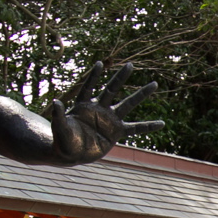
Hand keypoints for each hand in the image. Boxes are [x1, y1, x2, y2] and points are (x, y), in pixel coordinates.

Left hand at [46, 60, 164, 163]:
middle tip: (130, 64)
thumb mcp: (59, 127)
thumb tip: (56, 102)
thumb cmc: (63, 140)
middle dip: (121, 77)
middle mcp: (99, 109)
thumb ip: (58, 115)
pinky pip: (135, 128)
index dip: (93, 76)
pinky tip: (161, 123)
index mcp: (84, 106)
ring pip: (127, 104)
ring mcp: (109, 119)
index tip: (100, 63)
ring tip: (153, 84)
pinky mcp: (116, 132)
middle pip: (112, 89)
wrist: (72, 153)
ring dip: (140, 94)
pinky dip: (147, 126)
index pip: (89, 87)